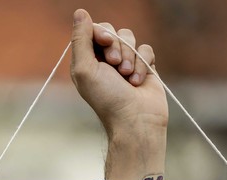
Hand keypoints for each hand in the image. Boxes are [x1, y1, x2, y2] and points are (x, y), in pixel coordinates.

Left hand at [70, 9, 167, 179]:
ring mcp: (126, 63)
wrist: (135, 120)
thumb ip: (81, 39)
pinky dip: (143, 64)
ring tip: (128, 76)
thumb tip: (80, 11)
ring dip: (130, 56)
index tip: (106, 44)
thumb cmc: (107, 98)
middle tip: (116, 65)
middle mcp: (104, 60)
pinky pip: (146, 49)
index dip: (102, 32)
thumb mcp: (85, 68)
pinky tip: (138, 82)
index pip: (93, 30)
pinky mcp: (144, 67)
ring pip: (130, 38)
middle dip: (117, 46)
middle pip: (112, 31)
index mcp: (87, 60)